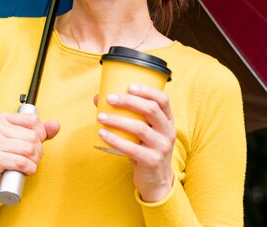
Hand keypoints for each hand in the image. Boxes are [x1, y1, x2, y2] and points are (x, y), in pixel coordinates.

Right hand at [0, 112, 59, 200]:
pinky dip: (28, 169)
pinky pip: (21, 162)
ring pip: (29, 149)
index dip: (40, 134)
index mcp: (3, 118)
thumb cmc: (8, 157)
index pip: (33, 120)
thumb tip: (55, 125)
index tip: (33, 144)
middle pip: (32, 137)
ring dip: (34, 161)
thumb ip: (41, 132)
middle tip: (30, 158)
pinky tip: (24, 170)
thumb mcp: (25, 141)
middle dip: (38, 151)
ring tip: (27, 165)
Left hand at [94, 85, 175, 202]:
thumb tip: (98, 98)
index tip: (129, 86)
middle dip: (129, 101)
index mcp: (168, 121)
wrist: (156, 180)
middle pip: (151, 110)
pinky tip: (102, 134)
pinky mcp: (152, 161)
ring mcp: (162, 147)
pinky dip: (115, 140)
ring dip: (118, 120)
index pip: (163, 100)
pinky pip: (132, 149)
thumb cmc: (145, 148)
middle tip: (109, 98)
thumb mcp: (142, 131)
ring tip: (101, 116)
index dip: (147, 90)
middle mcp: (168, 132)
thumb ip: (125, 115)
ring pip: (140, 128)